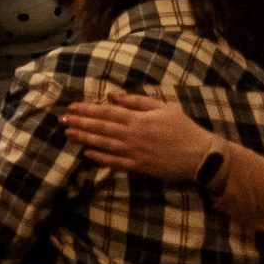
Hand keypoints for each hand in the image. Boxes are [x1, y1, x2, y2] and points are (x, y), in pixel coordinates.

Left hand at [57, 89, 218, 182]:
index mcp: (138, 119)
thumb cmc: (183, 129)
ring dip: (84, 138)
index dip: (87, 109)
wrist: (202, 156)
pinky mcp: (139, 167)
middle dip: (79, 122)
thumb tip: (115, 95)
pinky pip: (115, 162)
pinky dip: (99, 157)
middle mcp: (133, 135)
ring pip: (103, 144)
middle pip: (100, 127)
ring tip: (67, 133)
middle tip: (61, 119)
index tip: (72, 106)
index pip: (106, 112)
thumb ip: (138, 101)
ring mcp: (135, 152)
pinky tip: (86, 153)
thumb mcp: (164, 108)